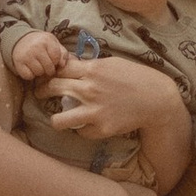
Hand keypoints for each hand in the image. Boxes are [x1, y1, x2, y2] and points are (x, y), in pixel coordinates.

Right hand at [9, 29, 69, 85]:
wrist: (21, 40)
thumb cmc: (41, 43)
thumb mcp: (53, 43)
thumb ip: (62, 53)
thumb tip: (62, 65)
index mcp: (47, 40)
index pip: (56, 58)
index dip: (56, 61)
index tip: (52, 60)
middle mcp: (36, 47)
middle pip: (49, 67)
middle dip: (49, 69)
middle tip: (45, 65)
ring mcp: (26, 55)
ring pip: (39, 72)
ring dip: (39, 72)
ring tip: (38, 65)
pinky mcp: (18, 62)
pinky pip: (28, 76)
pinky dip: (30, 75)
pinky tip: (30, 68)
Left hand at [41, 54, 183, 144]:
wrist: (155, 99)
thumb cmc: (135, 77)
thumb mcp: (112, 63)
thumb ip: (90, 65)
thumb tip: (69, 64)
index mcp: (93, 69)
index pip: (60, 69)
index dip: (50, 72)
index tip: (47, 76)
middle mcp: (90, 89)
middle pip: (53, 88)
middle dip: (41, 91)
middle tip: (39, 94)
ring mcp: (95, 110)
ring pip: (59, 119)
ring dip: (55, 119)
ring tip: (58, 118)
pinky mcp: (102, 128)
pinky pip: (80, 131)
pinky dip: (82, 128)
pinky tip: (87, 124)